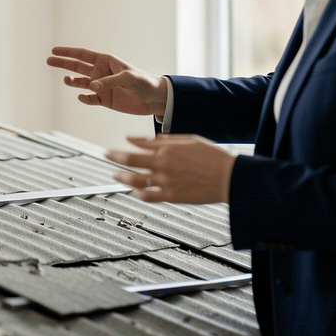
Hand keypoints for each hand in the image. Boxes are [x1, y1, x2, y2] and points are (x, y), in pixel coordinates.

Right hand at [47, 46, 168, 115]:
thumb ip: (109, 82)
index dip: (68, 52)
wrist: (155, 100)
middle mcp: (101, 72)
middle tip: (48, 60)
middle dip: (63, 63)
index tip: (54, 50)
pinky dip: (84, 98)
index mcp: (106, 61)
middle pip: (77, 67)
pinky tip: (81, 97)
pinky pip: (89, 99)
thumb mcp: (129, 79)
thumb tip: (91, 87)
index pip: (83, 55)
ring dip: (72, 82)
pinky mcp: (105, 100)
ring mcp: (102, 86)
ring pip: (81, 83)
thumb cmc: (145, 83)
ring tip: (66, 81)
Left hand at [106, 134, 235, 203]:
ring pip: (135, 180)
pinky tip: (135, 191)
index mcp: (167, 148)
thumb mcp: (188, 139)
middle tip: (106, 154)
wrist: (228, 177)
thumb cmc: (212, 156)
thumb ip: (163, 140)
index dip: (125, 145)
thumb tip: (141, 138)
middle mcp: (162, 164)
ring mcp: (165, 181)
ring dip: (122, 176)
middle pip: (130, 160)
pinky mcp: (171, 196)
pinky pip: (148, 197)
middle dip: (114, 157)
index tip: (118, 144)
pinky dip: (138, 194)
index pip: (138, 145)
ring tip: (116, 174)